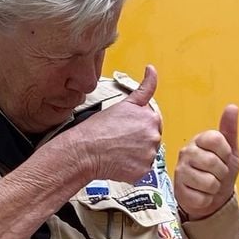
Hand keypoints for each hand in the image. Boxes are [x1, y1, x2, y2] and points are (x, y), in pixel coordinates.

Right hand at [64, 65, 161, 183]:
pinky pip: (142, 169)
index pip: (153, 122)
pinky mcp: (144, 170)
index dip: (138, 125)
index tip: (126, 129)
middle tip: (119, 141)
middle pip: (152, 138)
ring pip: (148, 154)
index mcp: (150, 117)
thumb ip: (144, 88)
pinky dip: (133, 167)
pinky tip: (119, 162)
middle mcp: (153, 134)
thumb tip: (152, 69)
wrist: (85, 150)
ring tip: (117, 151)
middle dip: (139, 139)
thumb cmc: (98, 127)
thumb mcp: (123, 103)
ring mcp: (149, 153)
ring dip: (137, 154)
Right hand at [174, 104, 238, 219]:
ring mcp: (181, 171)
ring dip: (215, 187)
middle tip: (218, 173)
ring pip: (209, 182)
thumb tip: (232, 107)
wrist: (213, 197)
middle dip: (222, 172)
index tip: (224, 157)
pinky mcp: (179, 190)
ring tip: (210, 184)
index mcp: (200, 140)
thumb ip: (230, 129)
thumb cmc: (220, 171)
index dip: (226, 152)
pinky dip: (207, 199)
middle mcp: (187, 152)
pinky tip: (202, 194)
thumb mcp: (230, 150)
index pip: (216, 139)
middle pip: (213, 162)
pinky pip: (202, 197)